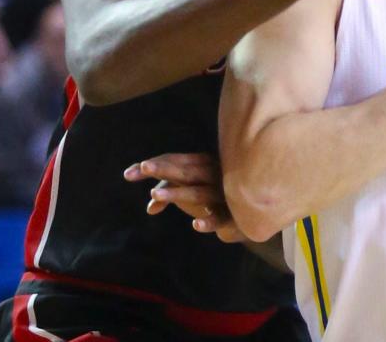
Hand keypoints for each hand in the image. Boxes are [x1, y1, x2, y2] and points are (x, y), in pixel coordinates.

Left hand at [123, 152, 242, 241]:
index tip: (128, 174)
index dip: (153, 165)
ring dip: (178, 193)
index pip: (175, 161)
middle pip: (185, 171)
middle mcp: (213, 175)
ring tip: (156, 195)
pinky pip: (220, 218)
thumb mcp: (193, 189)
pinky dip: (208, 221)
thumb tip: (150, 207)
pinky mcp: (233, 215)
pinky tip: (195, 224)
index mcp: (203, 165)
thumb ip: (170, 193)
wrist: (256, 208)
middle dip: (164, 169)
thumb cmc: (218, 194)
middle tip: (142, 168)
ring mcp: (223, 195)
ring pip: (198, 193)